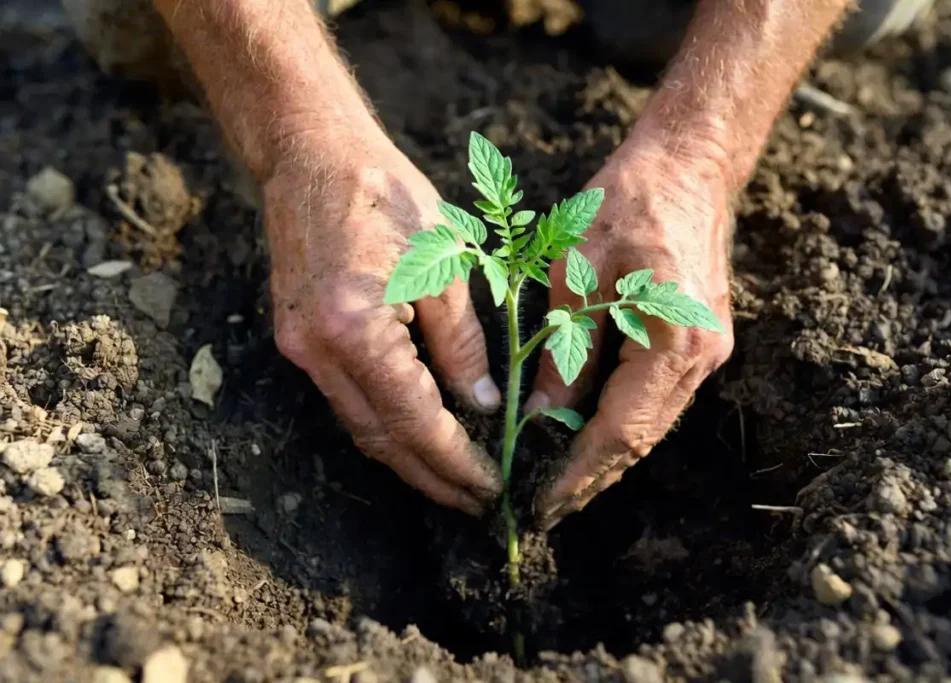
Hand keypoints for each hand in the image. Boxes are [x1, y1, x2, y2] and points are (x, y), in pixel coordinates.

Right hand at [265, 131, 502, 514]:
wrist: (312, 155)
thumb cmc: (386, 195)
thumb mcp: (445, 264)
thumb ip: (463, 345)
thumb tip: (482, 407)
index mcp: (354, 328)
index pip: (414, 420)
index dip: (455, 462)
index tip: (491, 487)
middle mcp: (316, 350)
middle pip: (380, 439)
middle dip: (431, 477)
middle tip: (477, 502)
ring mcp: (298, 349)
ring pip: (359, 427)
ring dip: (408, 459)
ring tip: (455, 480)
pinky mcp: (296, 340)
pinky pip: (346, 400)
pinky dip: (385, 425)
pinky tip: (419, 435)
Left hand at [525, 139, 734, 528]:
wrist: (687, 165)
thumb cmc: (628, 204)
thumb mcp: (577, 275)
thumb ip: (563, 352)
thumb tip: (541, 415)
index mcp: (674, 342)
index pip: (619, 430)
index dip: (578, 473)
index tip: (542, 506)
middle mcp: (701, 358)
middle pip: (641, 439)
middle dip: (592, 478)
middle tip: (545, 510)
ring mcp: (708, 353)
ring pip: (651, 425)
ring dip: (606, 457)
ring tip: (561, 485)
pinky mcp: (700, 344)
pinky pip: (657, 401)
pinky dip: (622, 425)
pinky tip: (588, 437)